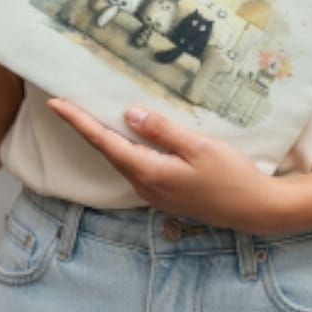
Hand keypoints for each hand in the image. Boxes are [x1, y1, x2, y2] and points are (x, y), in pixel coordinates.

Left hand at [46, 99, 288, 234]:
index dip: (79, 121)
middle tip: (67, 103)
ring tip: (88, 115)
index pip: (104, 142)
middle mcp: (145, 185)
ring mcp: (155, 193)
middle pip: (108, 151)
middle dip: (85, 127)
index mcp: (149, 172)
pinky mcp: (166, 193)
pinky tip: (127, 136)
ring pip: (122, 159)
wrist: (255, 208)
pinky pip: (136, 166)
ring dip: (104, 138)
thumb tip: (129, 114)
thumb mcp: (199, 146)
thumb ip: (162, 131)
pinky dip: (125, 148)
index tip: (56, 103)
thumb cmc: (231, 175)